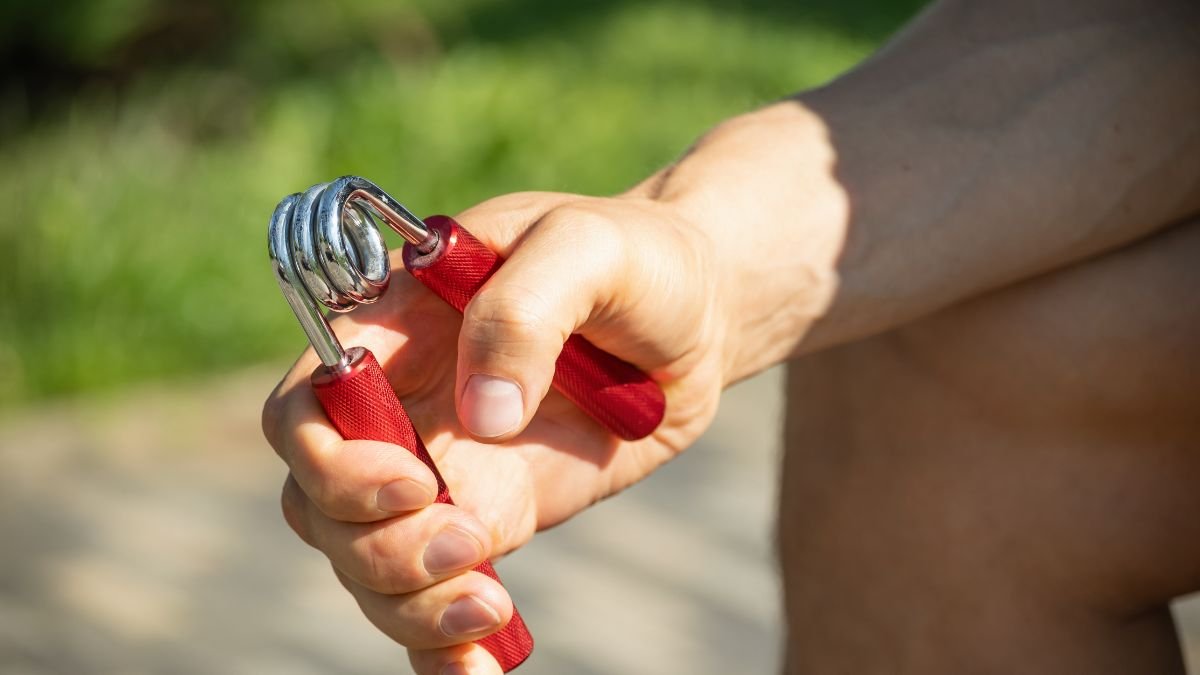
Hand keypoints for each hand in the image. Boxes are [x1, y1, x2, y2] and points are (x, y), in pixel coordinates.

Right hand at [262, 190, 729, 673]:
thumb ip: (525, 310)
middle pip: (321, 505)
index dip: (331, 462)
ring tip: (493, 606)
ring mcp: (447, 470)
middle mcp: (404, 408)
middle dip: (376, 547)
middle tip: (471, 546)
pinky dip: (441, 645)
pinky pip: (437, 593)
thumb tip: (484, 418)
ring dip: (410, 605)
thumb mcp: (587, 246)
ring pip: (369, 564)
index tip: (415, 482)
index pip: (305, 410)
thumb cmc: (635, 258)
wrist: (696, 316)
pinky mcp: (496, 517)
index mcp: (395, 330)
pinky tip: (481, 666)